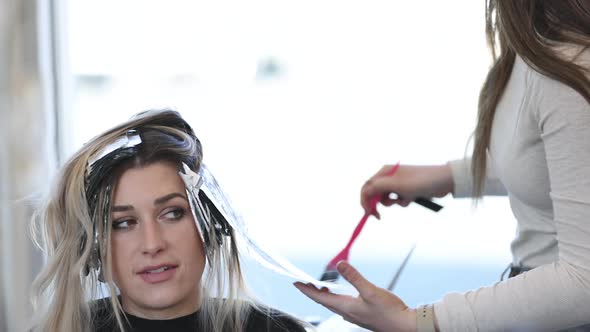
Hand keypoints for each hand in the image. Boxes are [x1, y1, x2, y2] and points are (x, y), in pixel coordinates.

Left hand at [294, 261, 415, 331]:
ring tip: (319, 287)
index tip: (295, 283)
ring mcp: (354, 316)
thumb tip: (340, 264)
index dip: (306, 290)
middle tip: (303, 282)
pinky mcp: (362, 315)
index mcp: (346, 308)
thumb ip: (354, 277)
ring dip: (325, 295)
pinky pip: (343, 306)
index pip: (320, 298)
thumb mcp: (371, 291)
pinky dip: (336, 298)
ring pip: (334, 304)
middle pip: (324, 301)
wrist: (404, 326)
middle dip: (313, 292)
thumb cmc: (389, 311)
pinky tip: (341, 295)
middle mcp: (348, 313)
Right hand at [361, 164, 452, 217]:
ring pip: (387, 198)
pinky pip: (398, 199)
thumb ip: (377, 188)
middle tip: (379, 216)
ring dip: (393, 203)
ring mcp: (398, 183)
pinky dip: (403, 202)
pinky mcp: (407, 189)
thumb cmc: (420, 181)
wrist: (444, 181)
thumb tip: (364, 193)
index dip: (365, 200)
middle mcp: (389, 176)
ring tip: (404, 200)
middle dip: (378, 204)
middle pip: (375, 193)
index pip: (367, 187)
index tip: (368, 213)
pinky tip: (413, 198)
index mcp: (385, 171)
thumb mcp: (397, 185)